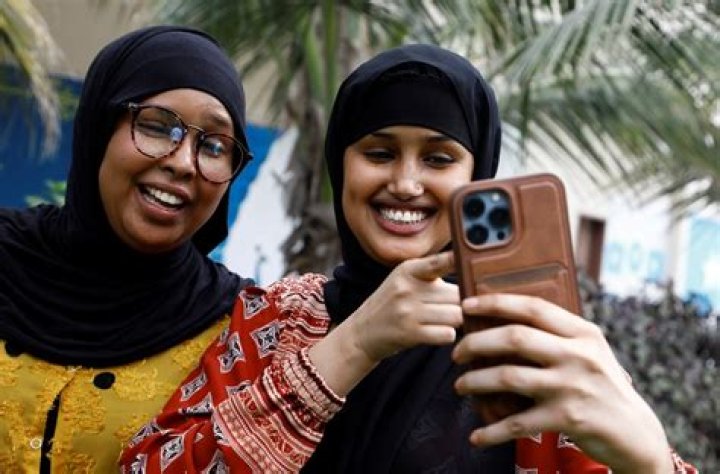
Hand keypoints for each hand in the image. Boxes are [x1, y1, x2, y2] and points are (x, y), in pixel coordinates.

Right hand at [348, 251, 462, 362]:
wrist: (363, 331)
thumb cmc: (393, 304)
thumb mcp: (404, 280)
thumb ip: (433, 275)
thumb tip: (472, 276)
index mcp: (409, 270)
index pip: (440, 261)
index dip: (459, 259)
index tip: (473, 258)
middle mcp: (408, 288)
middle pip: (457, 295)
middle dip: (464, 304)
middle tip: (461, 309)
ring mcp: (407, 311)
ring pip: (456, 315)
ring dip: (458, 322)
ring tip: (449, 322)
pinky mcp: (409, 333)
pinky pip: (447, 334)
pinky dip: (449, 335)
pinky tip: (439, 334)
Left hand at [452, 294, 672, 473]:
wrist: (636, 433)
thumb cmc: (602, 387)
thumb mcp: (590, 352)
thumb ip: (558, 335)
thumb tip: (505, 320)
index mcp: (583, 333)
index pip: (533, 307)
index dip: (495, 302)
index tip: (466, 304)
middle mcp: (578, 355)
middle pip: (514, 338)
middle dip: (476, 342)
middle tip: (457, 353)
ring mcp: (572, 386)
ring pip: (508, 376)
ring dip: (475, 381)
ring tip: (460, 386)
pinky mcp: (567, 418)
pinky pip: (517, 423)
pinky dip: (491, 431)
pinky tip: (477, 436)